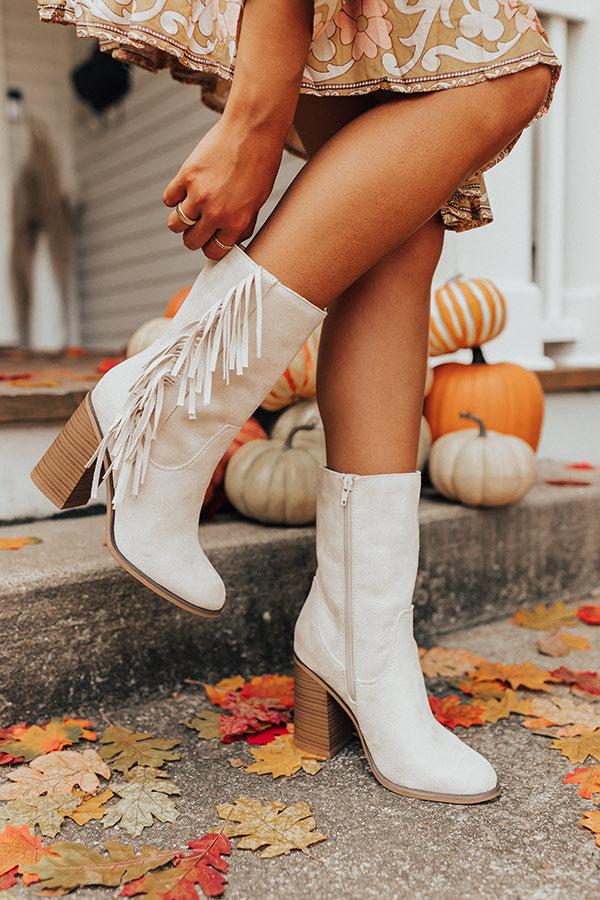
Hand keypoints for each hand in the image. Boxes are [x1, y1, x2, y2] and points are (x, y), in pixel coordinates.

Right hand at [163, 116, 284, 258]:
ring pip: (175, 224)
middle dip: (195, 236)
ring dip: (180, 220)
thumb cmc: (260, 165)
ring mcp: (198, 195)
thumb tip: (228, 240)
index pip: (213, 252)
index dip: (212, 246)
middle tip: (200, 224)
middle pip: (191, 242)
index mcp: (235, 223)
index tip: (212, 238)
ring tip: (190, 210)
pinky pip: (168, 199)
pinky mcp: (186, 175)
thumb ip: (242, 223)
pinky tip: (184, 190)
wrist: (253, 130)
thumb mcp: (258, 202)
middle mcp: (215, 213)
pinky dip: (174, 198)